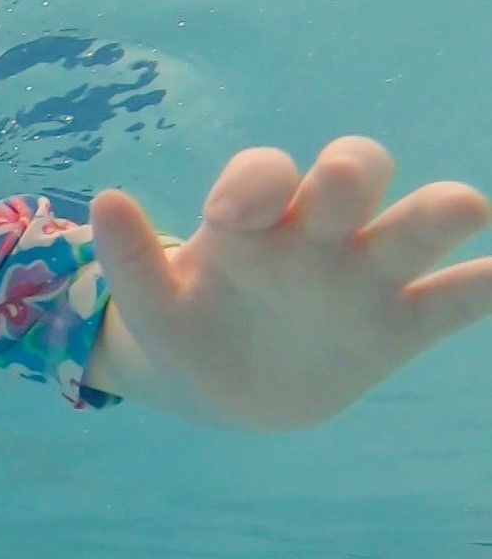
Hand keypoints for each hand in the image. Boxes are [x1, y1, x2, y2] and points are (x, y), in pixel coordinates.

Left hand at [89, 136, 491, 428]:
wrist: (220, 390)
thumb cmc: (186, 329)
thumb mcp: (150, 306)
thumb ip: (130, 262)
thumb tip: (105, 200)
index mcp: (255, 221)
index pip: (267, 174)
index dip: (255, 183)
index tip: (226, 219)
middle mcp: (317, 233)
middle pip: (354, 175)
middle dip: (352, 169)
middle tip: (338, 185)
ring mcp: (364, 276)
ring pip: (414, 226)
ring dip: (437, 212)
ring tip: (459, 210)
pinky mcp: (399, 327)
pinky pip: (454, 301)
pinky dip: (486, 287)